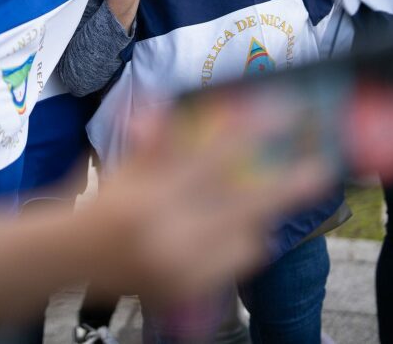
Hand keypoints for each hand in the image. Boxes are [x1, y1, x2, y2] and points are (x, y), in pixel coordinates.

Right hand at [84, 106, 330, 304]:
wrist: (70, 259)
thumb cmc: (100, 204)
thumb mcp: (123, 166)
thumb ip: (151, 141)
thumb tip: (166, 102)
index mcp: (148, 196)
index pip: (211, 158)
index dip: (252, 133)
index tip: (285, 114)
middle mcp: (168, 234)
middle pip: (245, 206)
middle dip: (288, 187)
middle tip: (322, 170)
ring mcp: (182, 268)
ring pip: (247, 237)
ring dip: (258, 215)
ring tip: (260, 197)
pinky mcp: (191, 290)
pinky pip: (238, 261)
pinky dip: (244, 241)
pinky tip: (236, 227)